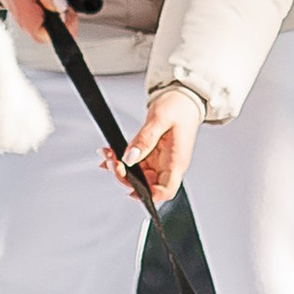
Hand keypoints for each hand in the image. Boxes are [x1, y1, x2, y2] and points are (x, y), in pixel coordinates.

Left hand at [0, 0, 52, 154]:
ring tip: (25, 143)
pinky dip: (18, 108)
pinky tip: (20, 121)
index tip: (3, 134)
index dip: (5, 111)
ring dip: (22, 118)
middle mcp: (1, 58)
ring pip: (16, 93)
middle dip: (16, 122)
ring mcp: (1, 62)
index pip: (3, 86)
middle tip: (19, 147)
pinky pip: (11, 90)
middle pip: (14, 93)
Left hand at [115, 85, 201, 206]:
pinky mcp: (152, 154)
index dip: (149, 196)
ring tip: (109, 154)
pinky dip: (122, 160)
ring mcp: (160, 161)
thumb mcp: (160, 119)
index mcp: (176, 161)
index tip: (131, 189)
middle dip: (126, 178)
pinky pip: (135, 163)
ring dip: (121, 168)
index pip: (166, 190)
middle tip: (113, 163)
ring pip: (138, 175)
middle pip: (147, 185)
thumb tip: (130, 158)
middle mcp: (169, 165)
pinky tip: (112, 154)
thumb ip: (145, 139)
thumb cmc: (180, 107)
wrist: (184, 97)